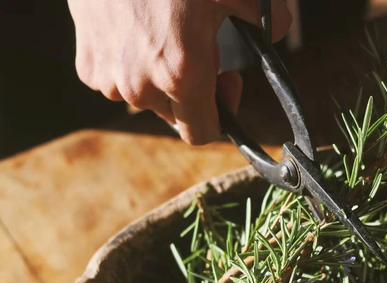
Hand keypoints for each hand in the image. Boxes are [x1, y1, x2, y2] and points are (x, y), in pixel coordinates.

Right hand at [68, 0, 290, 144]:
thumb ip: (268, 20)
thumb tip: (275, 33)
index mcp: (181, 75)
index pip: (202, 133)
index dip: (222, 114)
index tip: (226, 81)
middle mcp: (140, 86)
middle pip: (176, 115)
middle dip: (194, 92)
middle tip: (202, 49)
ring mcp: (108, 77)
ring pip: (146, 97)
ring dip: (160, 78)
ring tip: (168, 34)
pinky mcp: (86, 62)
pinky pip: (117, 79)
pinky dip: (131, 63)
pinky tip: (139, 30)